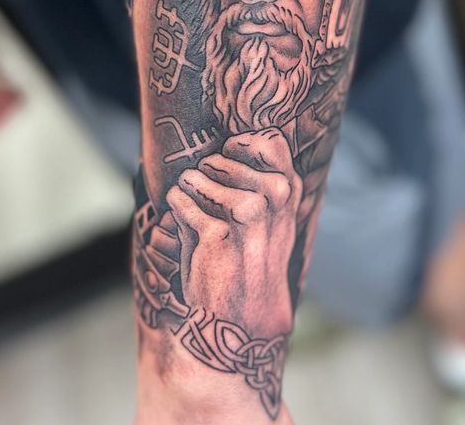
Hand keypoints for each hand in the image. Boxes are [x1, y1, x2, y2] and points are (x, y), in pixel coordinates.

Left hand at [167, 127, 301, 337]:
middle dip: (213, 167)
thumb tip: (227, 147)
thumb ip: (260, 186)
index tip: (229, 151)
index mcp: (288, 198)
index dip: (243, 144)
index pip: (272, 146)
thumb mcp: (271, 223)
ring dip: (192, 185)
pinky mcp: (216, 239)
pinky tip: (178, 209)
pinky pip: (184, 205)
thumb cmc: (251, 262)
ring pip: (206, 181)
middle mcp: (272, 206)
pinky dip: (177, 205)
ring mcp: (246, 222)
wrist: (242, 321)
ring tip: (188, 189)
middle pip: (231, 161)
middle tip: (203, 175)